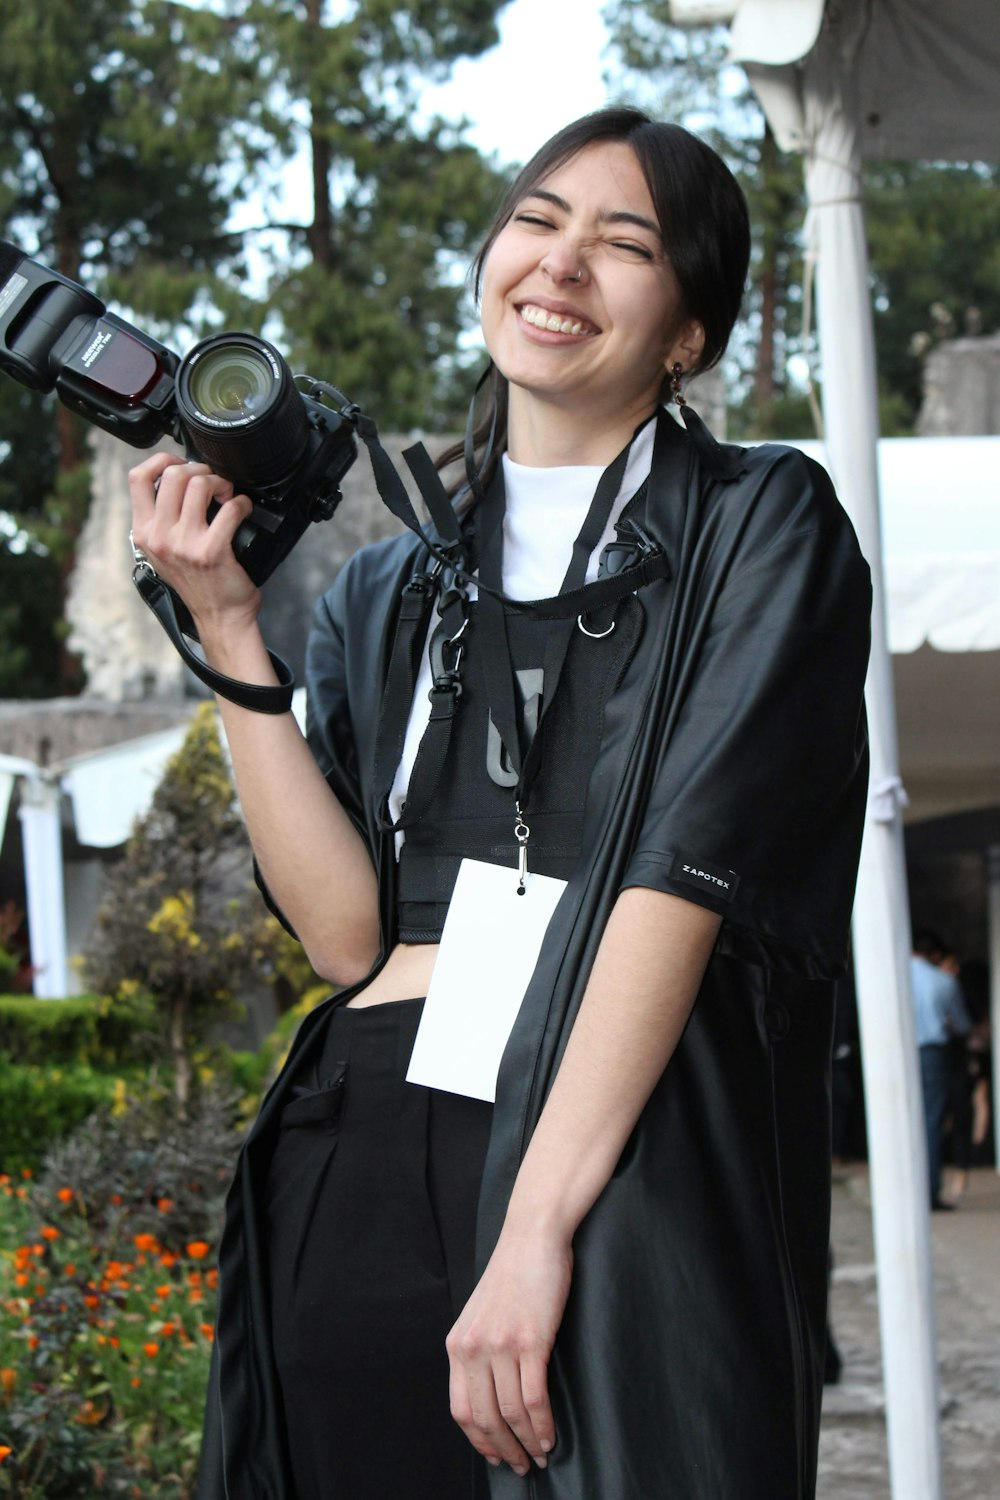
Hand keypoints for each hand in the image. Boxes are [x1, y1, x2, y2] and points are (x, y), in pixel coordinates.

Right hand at [128, 452, 259, 632]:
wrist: (219, 617)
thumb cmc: (197, 583)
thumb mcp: (164, 551)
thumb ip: (161, 519)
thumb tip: (174, 481)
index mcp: (143, 532)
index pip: (137, 477)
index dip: (161, 460)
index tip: (180, 462)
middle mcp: (159, 537)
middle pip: (173, 475)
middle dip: (199, 469)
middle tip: (212, 481)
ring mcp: (183, 544)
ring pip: (199, 485)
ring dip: (219, 482)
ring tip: (226, 493)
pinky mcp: (210, 551)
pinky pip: (229, 508)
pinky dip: (242, 502)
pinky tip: (243, 509)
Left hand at [446, 1227, 572, 1476]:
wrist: (532, 1238)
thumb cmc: (513, 1275)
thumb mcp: (481, 1316)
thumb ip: (479, 1352)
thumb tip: (490, 1396)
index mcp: (457, 1344)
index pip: (461, 1410)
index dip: (480, 1441)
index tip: (496, 1456)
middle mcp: (473, 1348)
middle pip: (484, 1418)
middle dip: (504, 1450)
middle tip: (521, 1467)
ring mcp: (501, 1345)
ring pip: (511, 1413)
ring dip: (526, 1443)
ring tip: (540, 1456)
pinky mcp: (531, 1341)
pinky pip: (534, 1398)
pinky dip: (542, 1425)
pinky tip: (550, 1436)